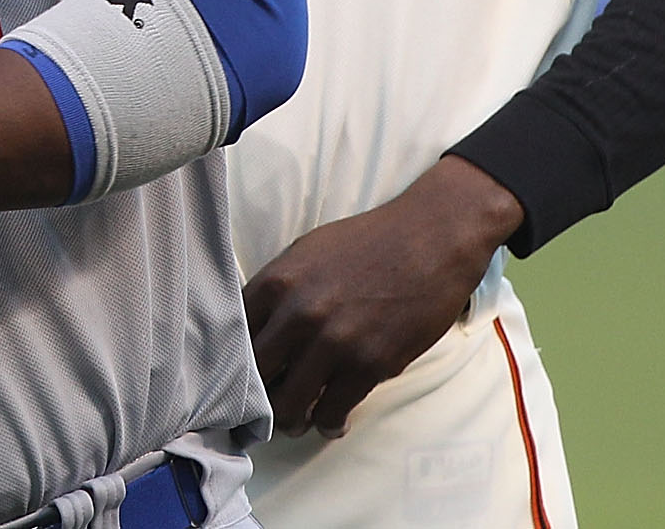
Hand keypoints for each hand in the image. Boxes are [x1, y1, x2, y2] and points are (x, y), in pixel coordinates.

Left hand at [242, 155, 524, 436]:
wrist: (431, 240)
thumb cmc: (368, 243)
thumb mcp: (307, 253)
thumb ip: (280, 290)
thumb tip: (258, 327)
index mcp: (277, 282)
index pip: (233, 335)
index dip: (233, 360)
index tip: (239, 374)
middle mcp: (299, 315)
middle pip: (255, 375)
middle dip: (257, 397)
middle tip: (264, 406)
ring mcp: (334, 343)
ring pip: (289, 405)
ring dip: (290, 419)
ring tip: (296, 421)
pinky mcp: (370, 365)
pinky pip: (333, 411)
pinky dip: (328, 423)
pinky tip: (330, 422)